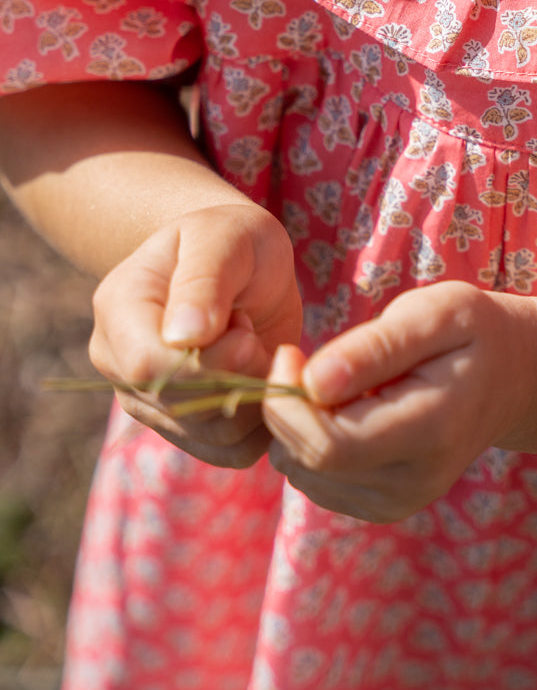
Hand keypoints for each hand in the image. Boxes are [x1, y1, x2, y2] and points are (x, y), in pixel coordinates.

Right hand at [89, 203, 301, 467]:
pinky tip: (263, 379)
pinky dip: (261, 425)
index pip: (149, 366)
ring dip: (254, 399)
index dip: (209, 361)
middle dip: (238, 376)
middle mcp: (119, 362)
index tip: (246, 329)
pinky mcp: (184, 426)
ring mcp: (147, 400)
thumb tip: (182, 338)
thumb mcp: (224, 237)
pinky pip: (228, 452)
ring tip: (255, 348)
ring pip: (208, 436)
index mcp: (119, 308)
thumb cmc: (231, 238)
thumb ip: (205, 280)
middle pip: (179, 407)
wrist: (241, 262)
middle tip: (253, 332)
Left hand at [263, 281, 536, 521]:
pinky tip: (340, 407)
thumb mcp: (433, 314)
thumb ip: (375, 348)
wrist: (515, 376)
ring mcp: (398, 503)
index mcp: (430, 432)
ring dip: (295, 426)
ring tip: (331, 380)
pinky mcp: (382, 506)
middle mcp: (414, 483)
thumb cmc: (471, 332)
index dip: (288, 402)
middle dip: (285, 410)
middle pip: (308, 462)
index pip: (328, 445)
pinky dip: (308, 442)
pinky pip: (314, 479)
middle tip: (301, 358)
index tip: (290, 351)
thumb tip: (312, 382)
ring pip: (303, 473)